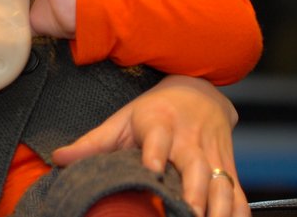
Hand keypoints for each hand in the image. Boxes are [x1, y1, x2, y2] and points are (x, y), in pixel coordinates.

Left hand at [52, 75, 248, 216]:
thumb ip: (93, 143)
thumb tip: (58, 159)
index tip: (151, 168)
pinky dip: (239, 212)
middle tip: (189, 210)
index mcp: (159, 122)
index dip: (155, 151)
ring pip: (222, 179)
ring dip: (220, 204)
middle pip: (195, 163)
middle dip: (195, 188)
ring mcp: (212, 154)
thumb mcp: (122, 120)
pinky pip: (238, 192)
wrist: (200, 90)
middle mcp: (189, 138)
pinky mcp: (228, 167)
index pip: (157, 135)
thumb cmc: (155, 110)